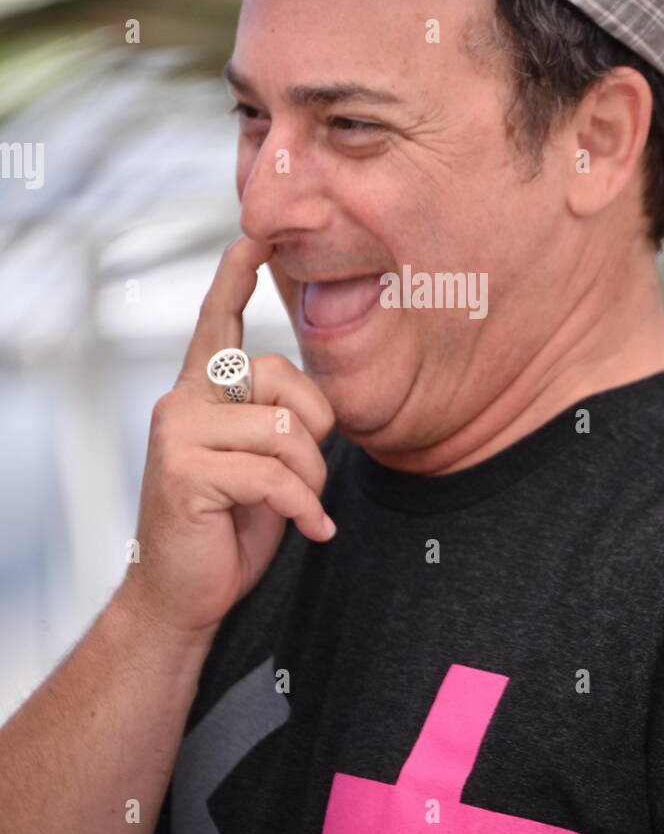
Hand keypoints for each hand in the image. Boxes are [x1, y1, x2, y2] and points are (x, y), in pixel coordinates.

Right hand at [126, 237, 335, 634]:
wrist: (183, 596)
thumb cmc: (229, 527)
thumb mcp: (260, 464)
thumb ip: (274, 422)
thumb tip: (313, 407)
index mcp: (200, 392)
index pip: (216, 324)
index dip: (233, 280)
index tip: (251, 237)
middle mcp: (182, 401)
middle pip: (280, 377)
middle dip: (316, 432)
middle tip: (308, 478)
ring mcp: (178, 434)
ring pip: (285, 432)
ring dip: (311, 480)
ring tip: (302, 509)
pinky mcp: (185, 472)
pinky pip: (275, 477)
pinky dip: (306, 510)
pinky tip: (311, 532)